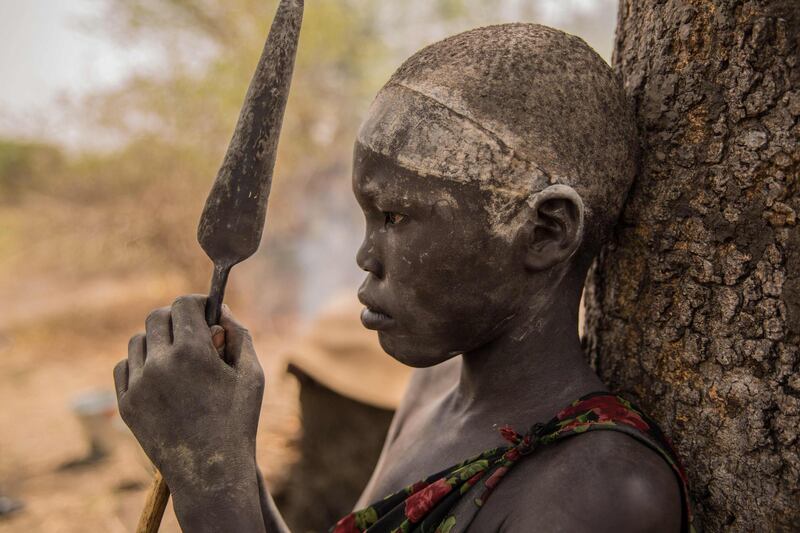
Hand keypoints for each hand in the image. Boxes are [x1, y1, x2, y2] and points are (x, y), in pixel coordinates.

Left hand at [114, 295, 265, 529]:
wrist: (211, 473)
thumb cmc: (238, 421)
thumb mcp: (252, 374)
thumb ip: (239, 334)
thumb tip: (220, 309)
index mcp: (193, 353)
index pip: (183, 304)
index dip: (197, 303)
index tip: (205, 310)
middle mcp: (160, 364)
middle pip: (158, 317)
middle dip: (178, 318)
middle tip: (194, 333)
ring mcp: (138, 385)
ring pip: (139, 340)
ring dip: (158, 340)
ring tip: (178, 357)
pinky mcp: (125, 404)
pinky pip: (124, 367)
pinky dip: (141, 364)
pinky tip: (160, 375)